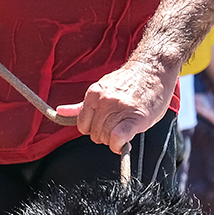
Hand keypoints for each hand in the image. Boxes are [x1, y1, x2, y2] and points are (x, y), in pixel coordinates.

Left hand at [56, 60, 173, 153]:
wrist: (154, 69)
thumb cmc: (129, 82)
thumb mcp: (101, 88)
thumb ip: (81, 105)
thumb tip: (59, 112)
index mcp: (93, 94)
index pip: (82, 126)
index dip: (94, 129)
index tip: (106, 125)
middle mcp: (103, 101)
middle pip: (95, 135)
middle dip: (106, 135)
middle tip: (119, 126)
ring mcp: (119, 108)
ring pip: (106, 138)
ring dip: (115, 140)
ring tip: (126, 127)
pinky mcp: (135, 118)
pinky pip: (118, 139)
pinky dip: (119, 145)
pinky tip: (124, 142)